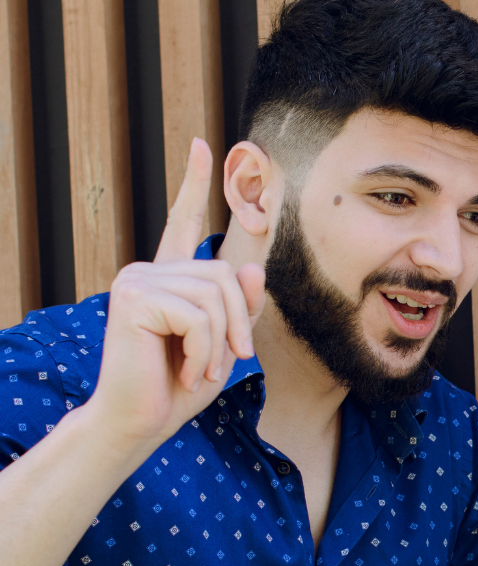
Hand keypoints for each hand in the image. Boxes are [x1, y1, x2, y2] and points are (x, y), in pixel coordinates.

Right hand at [85, 138, 265, 454]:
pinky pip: (198, 315)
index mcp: (169, 279)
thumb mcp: (224, 345)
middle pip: (224, 273)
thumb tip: (254, 267)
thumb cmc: (179, 387)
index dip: (193, 184)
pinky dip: (206, 351)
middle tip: (229, 360)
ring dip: (221, 343)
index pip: (184, 222)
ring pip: (216, 295)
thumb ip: (240, 308)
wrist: (140, 421)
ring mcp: (139, 279)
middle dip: (238, 322)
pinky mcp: (135, 296)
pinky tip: (187, 370)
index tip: (201, 144)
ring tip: (201, 371)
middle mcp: (149, 270)